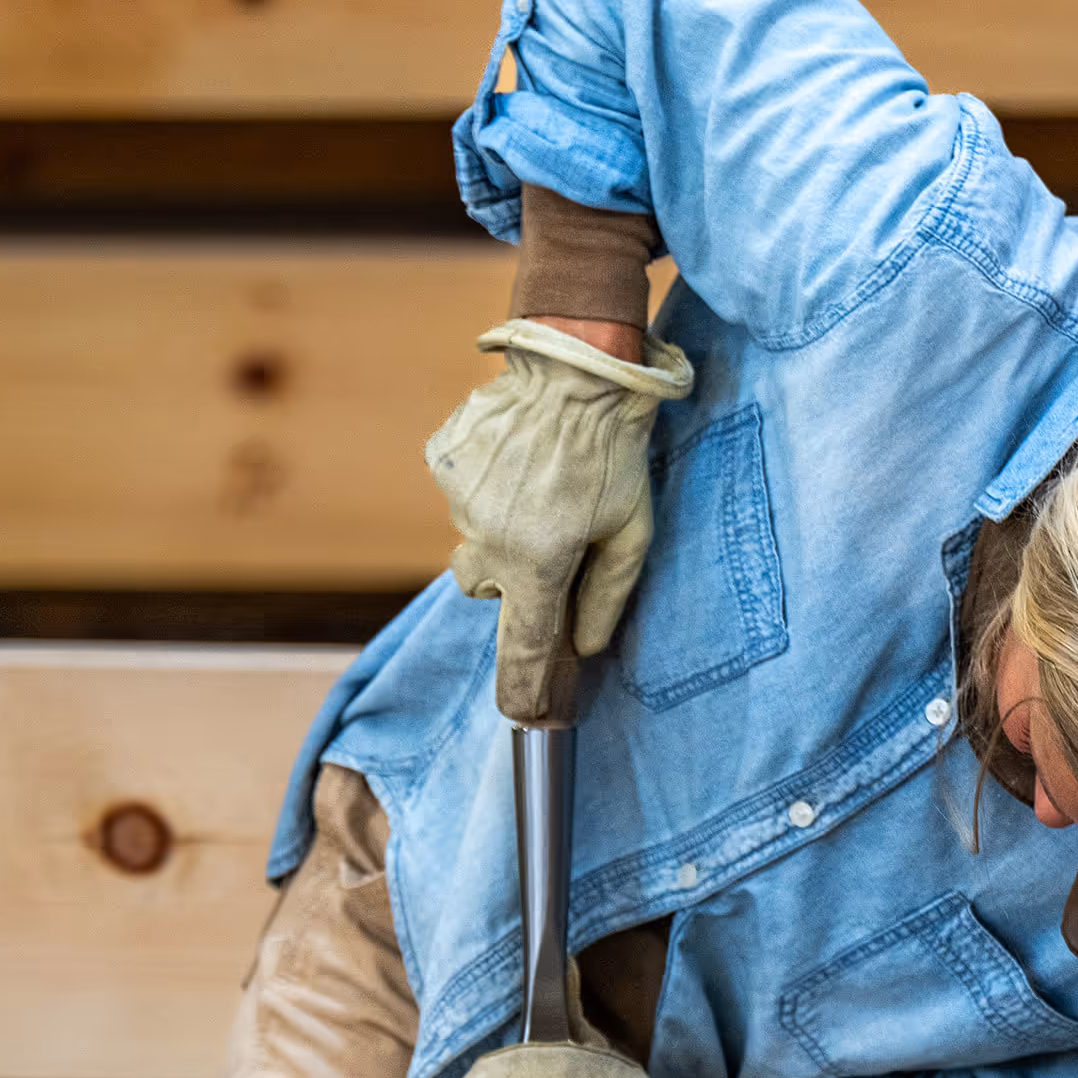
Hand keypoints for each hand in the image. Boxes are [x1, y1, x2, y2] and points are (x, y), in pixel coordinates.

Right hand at [427, 319, 691, 722]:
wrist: (576, 361)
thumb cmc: (616, 449)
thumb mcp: (633, 530)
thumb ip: (608, 597)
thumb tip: (585, 647)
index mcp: (539, 561)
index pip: (523, 646)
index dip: (522, 690)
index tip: (523, 716)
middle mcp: (489, 538)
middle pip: (486, 587)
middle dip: (513, 573)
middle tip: (551, 532)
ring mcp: (459, 499)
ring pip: (472, 537)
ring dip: (500, 524)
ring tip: (538, 480)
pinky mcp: (444, 461)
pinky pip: (460, 493)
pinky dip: (485, 485)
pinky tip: (516, 455)